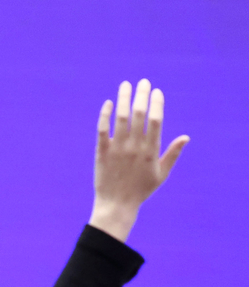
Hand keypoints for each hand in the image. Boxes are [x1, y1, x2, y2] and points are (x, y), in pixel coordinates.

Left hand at [89, 79, 188, 242]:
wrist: (116, 205)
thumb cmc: (140, 190)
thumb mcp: (161, 174)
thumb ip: (173, 154)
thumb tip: (186, 137)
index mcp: (151, 151)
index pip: (156, 120)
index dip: (156, 104)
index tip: (157, 91)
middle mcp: (134, 147)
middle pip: (139, 114)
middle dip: (142, 95)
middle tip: (143, 82)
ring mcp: (117, 149)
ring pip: (121, 118)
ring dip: (124, 98)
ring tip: (126, 84)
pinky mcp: (101, 152)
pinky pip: (102, 129)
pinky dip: (105, 114)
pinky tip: (109, 102)